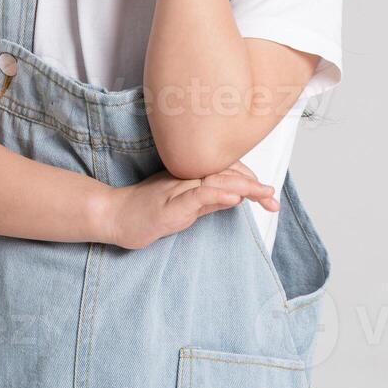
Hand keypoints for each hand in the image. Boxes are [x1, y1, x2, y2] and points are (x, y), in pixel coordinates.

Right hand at [98, 160, 278, 250]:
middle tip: (273, 198)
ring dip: (243, 187)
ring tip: (264, 193)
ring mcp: (177, 190)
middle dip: (253, 186)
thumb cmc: (146, 210)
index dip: (250, 181)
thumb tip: (235, 198)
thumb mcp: (184, 206)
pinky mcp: (168, 205)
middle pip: (226, 174)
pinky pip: (195, 196)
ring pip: (215, 182)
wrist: (114, 215)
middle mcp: (187, 177)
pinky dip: (216, 196)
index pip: (227, 173)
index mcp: (192, 176)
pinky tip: (233, 199)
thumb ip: (208, 200)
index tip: (269, 196)